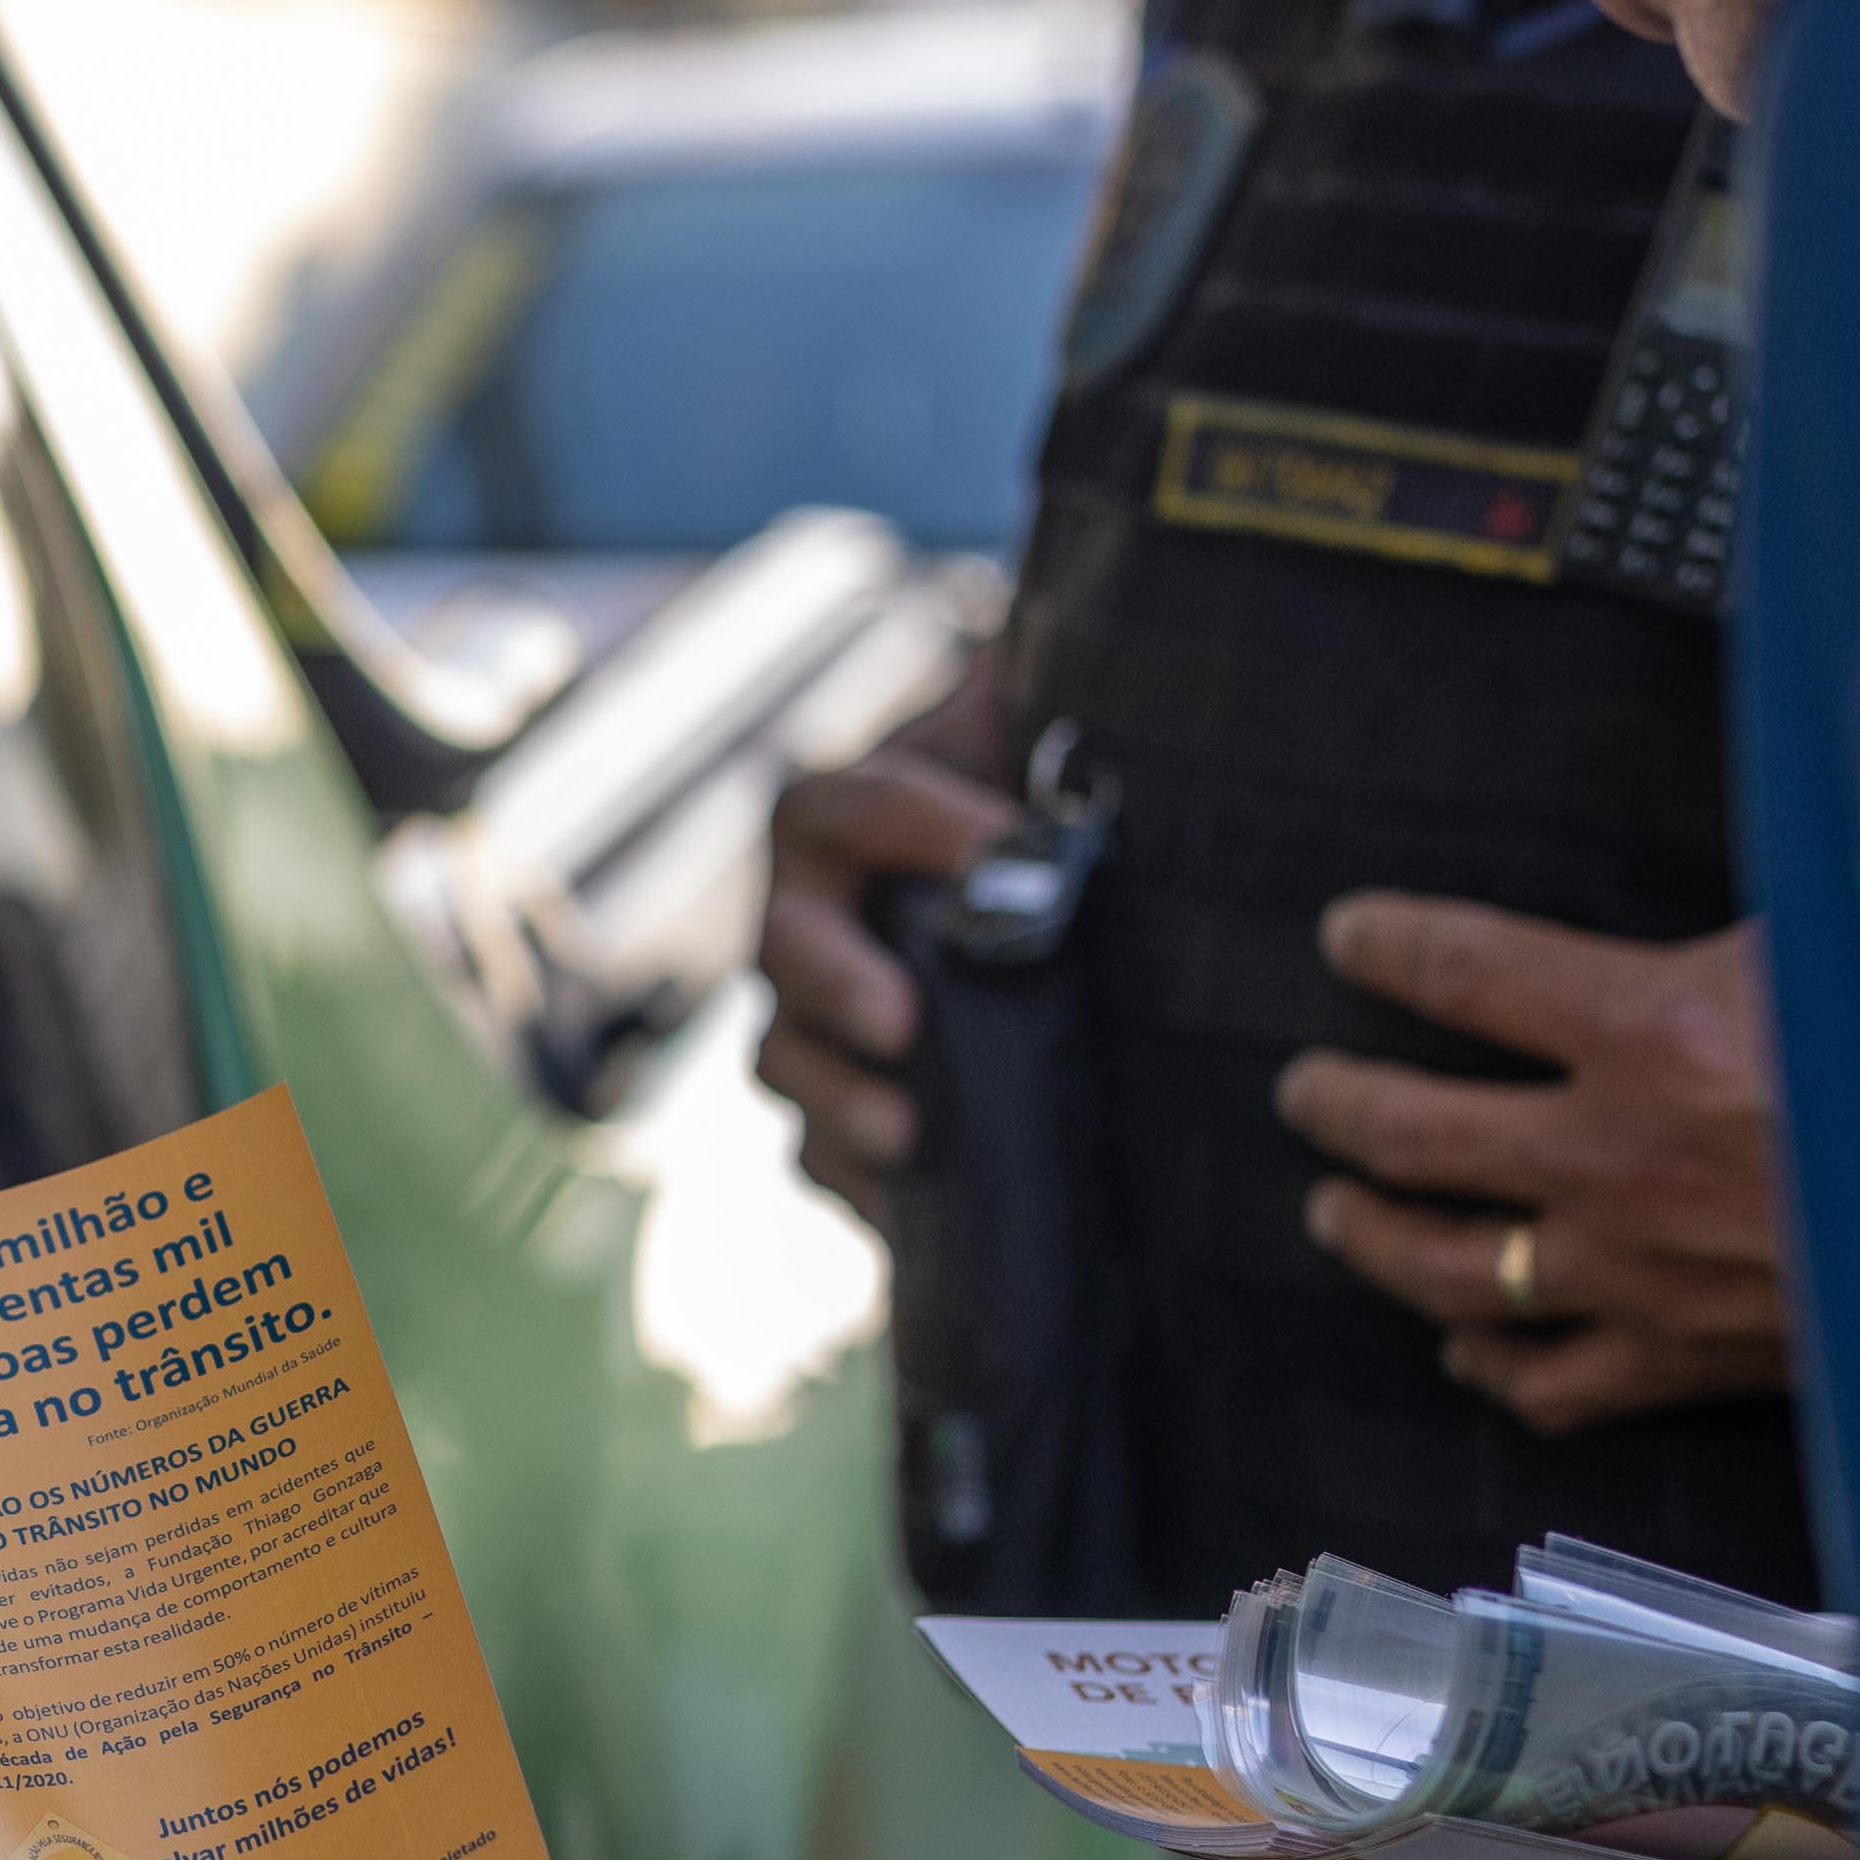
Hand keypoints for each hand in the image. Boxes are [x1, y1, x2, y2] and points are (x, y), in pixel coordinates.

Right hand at [753, 669, 1018, 1222]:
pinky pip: (816, 1152)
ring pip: (784, 1056)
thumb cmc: (1036, 818)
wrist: (1041, 925)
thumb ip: (1038, 688)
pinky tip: (904, 1206)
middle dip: (838, 983)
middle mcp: (812, 917)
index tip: (1014, 850)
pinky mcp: (842, 1111)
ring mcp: (814, 1020)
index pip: (858, 802)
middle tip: (906, 1023)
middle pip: (789, 943)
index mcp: (851, 820)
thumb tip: (1074, 652)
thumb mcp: (1036, 739)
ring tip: (909, 1139)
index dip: (918, 822)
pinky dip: (852, 1178)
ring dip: (838, 1097)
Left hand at [1277, 901, 1792, 1433]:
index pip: (1464, 969)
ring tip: (1334, 1208)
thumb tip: (1797, 812)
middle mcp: (1608, 1155)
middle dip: (1341, 1105)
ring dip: (1371, 1233)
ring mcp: (1631, 1269)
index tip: (1351, 934)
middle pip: (1412, 1130)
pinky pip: (1547, 1380)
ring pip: (1445, 1263)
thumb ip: (1794, 888)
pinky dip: (1488, 1364)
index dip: (1392, 946)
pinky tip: (1463, 1350)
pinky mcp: (1679, 1358)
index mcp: (1646, 1029)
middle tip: (1309, 1090)